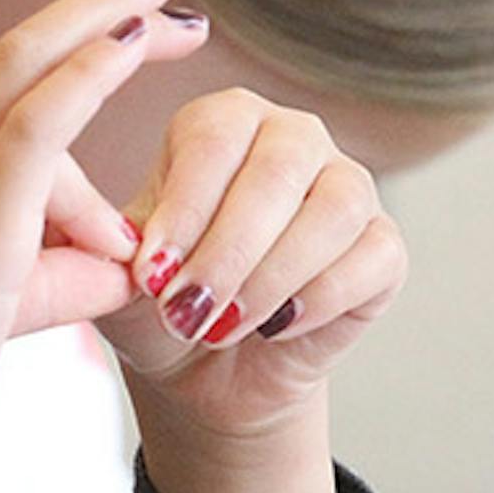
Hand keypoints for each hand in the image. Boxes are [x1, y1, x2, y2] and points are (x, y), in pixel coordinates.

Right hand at [0, 0, 195, 492]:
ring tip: (178, 62)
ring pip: (30, 86)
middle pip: (12, 56)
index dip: (61, 61)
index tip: (118, 38)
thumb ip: (47, 273)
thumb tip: (127, 262)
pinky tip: (141, 35)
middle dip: (94, 10)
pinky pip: (38, 119)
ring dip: (110, 43)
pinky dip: (93, 69)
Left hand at [105, 87, 407, 442]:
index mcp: (221, 121)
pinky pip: (371, 258)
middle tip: (184, 313)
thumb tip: (121, 238)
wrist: (204, 371)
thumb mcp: (115, 274)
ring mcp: (346, 185)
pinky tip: (274, 328)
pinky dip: (318, 300)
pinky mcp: (383, 244)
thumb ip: (110, 243)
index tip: (151, 274)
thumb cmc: (155, 306)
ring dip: (270, 279)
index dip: (185, 209)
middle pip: (276, 172)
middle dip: (226, 253)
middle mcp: (291, 137)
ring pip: (332, 211)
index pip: (213, 140)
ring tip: (219, 328)